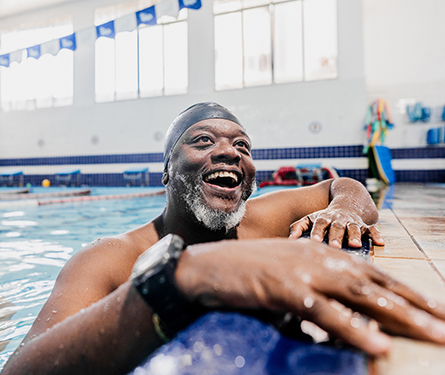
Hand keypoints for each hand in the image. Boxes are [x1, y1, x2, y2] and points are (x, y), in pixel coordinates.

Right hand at [175, 238, 444, 355]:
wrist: (210, 265)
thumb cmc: (249, 271)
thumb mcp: (289, 275)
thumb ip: (317, 289)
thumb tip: (340, 313)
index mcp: (321, 253)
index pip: (373, 273)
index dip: (406, 291)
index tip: (434, 307)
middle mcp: (319, 258)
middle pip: (377, 284)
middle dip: (416, 305)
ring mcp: (304, 273)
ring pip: (361, 295)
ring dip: (400, 317)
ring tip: (434, 335)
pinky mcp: (286, 290)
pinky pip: (326, 313)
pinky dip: (354, 329)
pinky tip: (379, 344)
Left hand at [289, 208, 384, 247]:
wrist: (346, 202)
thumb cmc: (324, 218)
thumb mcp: (310, 219)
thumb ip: (298, 227)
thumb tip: (289, 240)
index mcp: (324, 218)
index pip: (319, 224)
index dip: (317, 232)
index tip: (313, 241)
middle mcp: (338, 219)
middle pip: (337, 227)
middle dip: (336, 236)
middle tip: (334, 247)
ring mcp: (352, 222)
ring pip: (354, 227)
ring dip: (355, 235)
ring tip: (355, 245)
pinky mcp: (364, 225)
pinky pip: (372, 229)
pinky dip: (376, 235)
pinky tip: (380, 243)